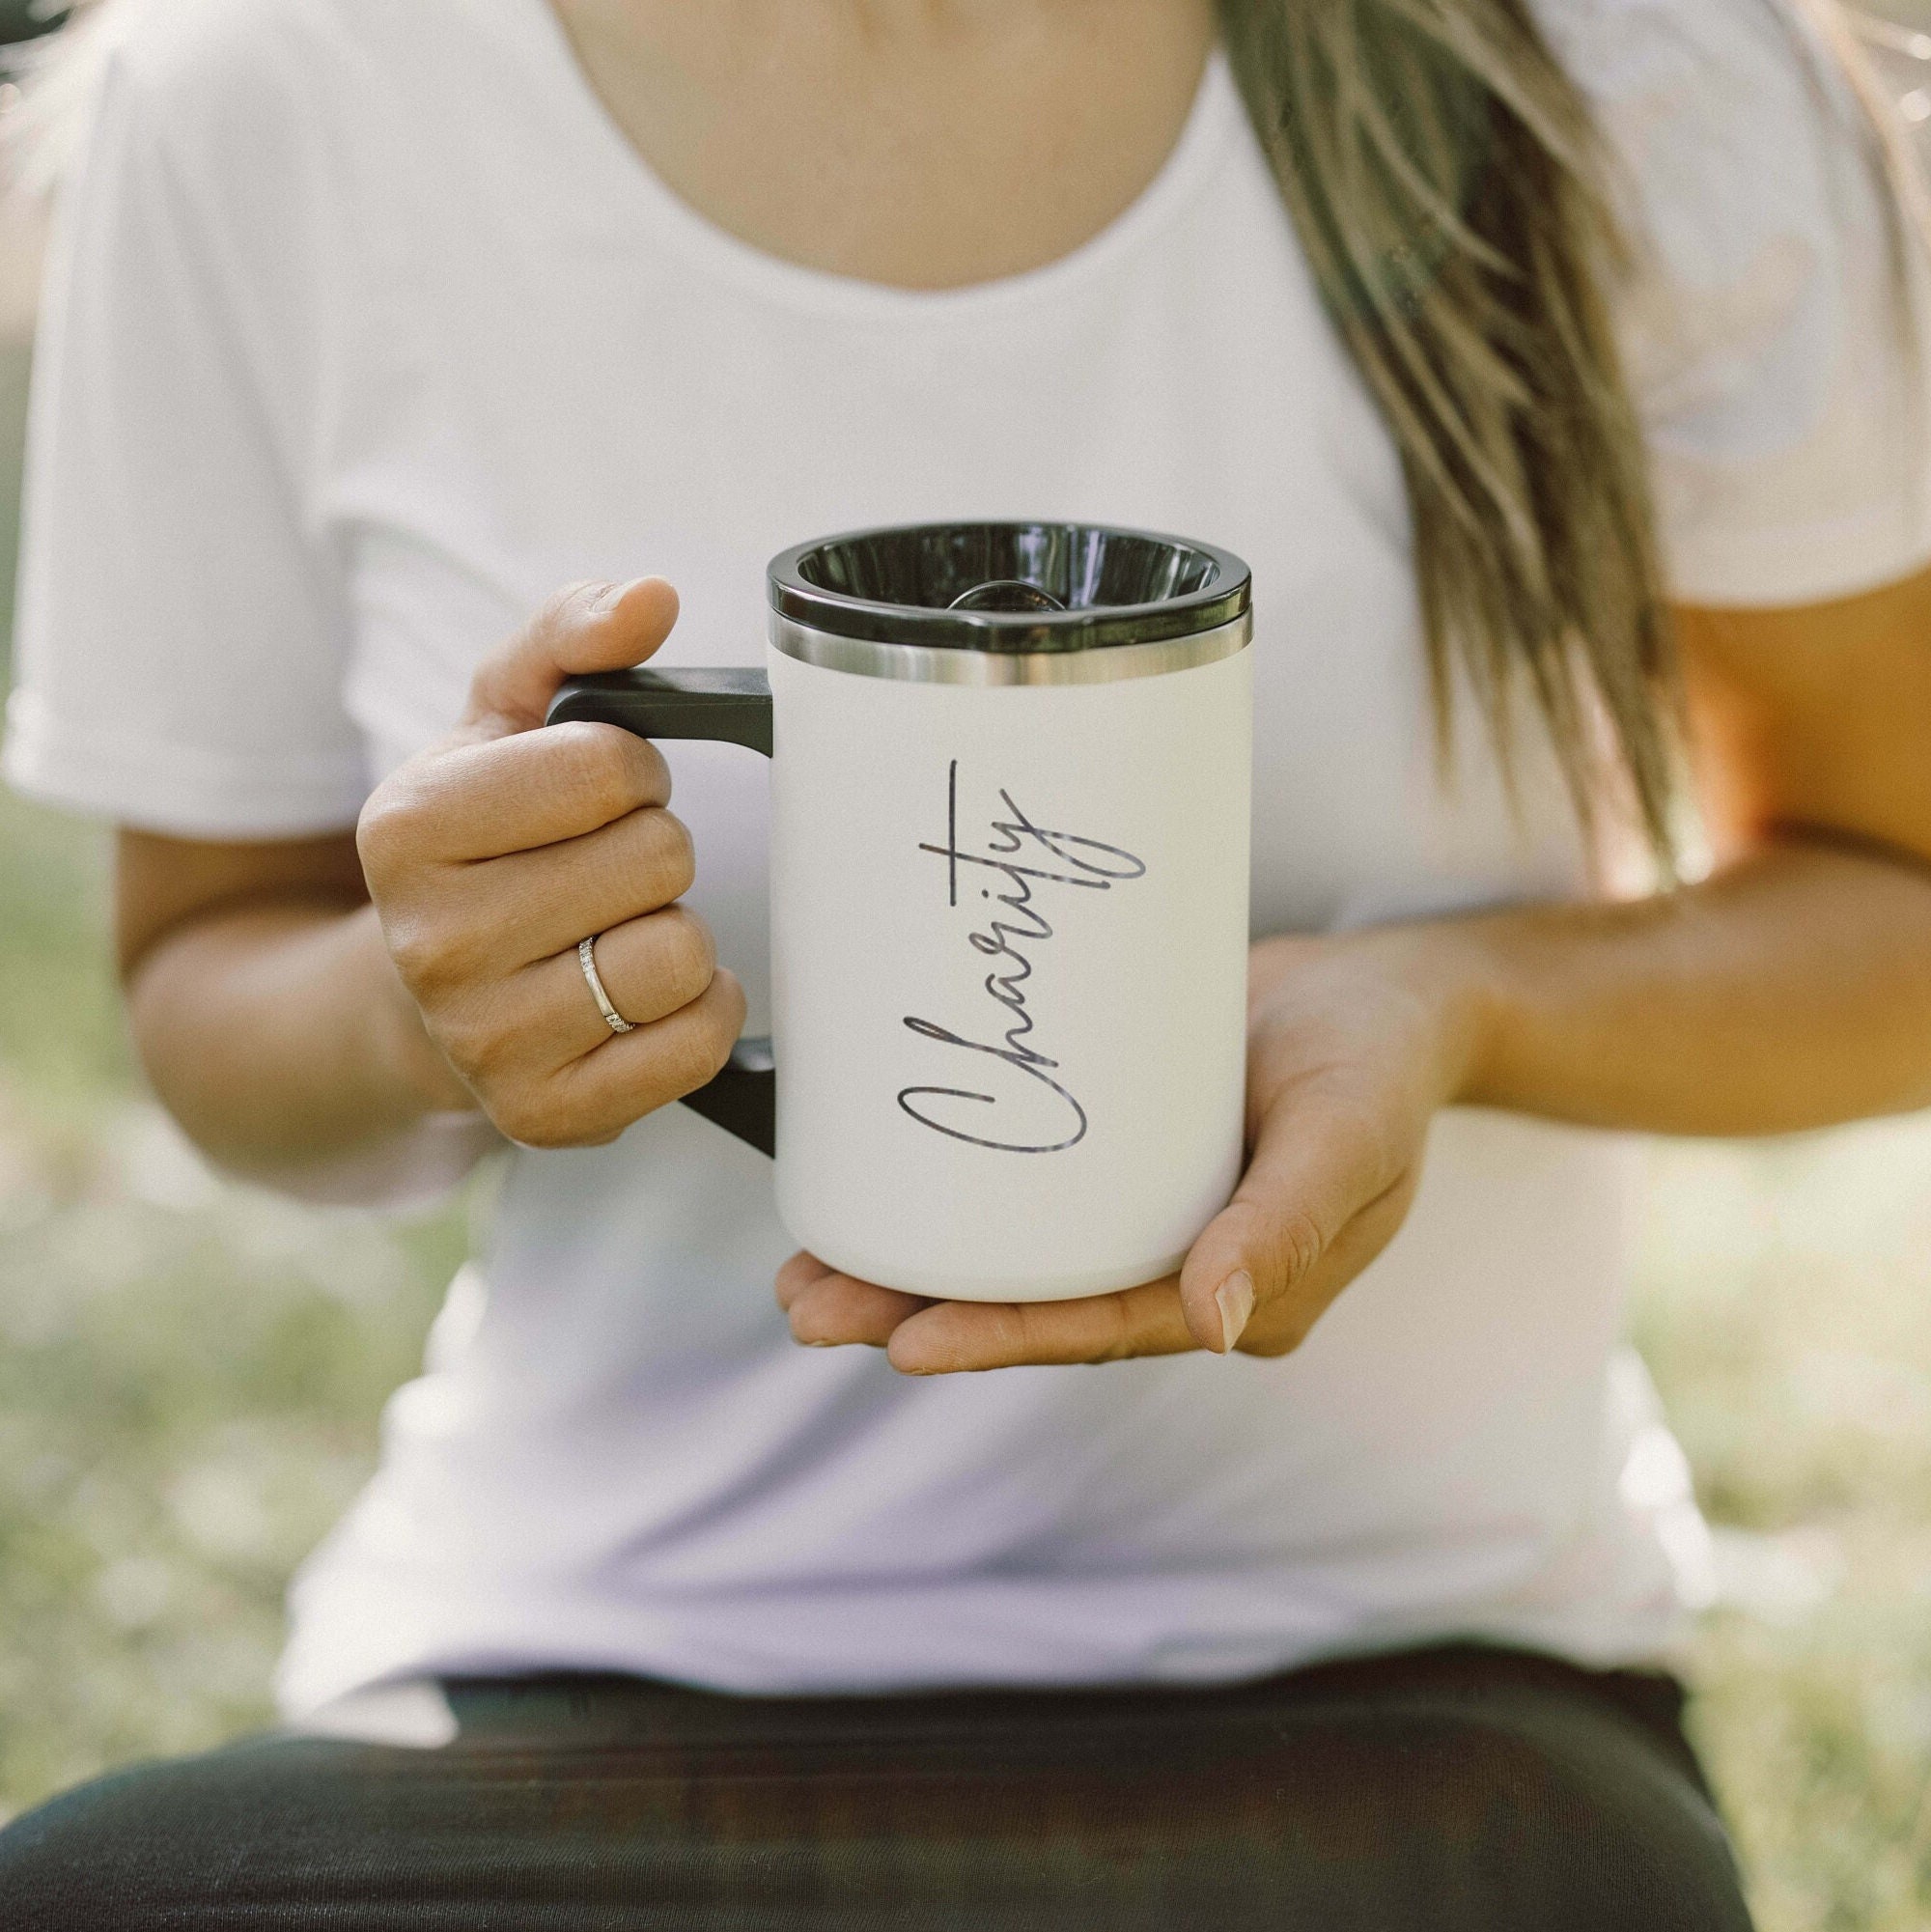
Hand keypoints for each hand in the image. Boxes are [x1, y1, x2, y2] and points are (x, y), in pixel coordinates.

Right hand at [356, 578, 745, 1146]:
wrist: (422, 1001)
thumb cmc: (480, 848)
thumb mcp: (500, 724)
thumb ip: (568, 639)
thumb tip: (649, 599)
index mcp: (408, 826)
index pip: (607, 767)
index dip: (630, 771)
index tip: (597, 792)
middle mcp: (430, 941)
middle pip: (656, 859)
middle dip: (653, 850)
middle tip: (605, 870)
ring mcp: (486, 1040)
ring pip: (678, 956)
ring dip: (675, 932)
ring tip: (617, 932)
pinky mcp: (547, 1116)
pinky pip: (695, 1044)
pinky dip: (700, 1012)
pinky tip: (645, 997)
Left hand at [776, 928, 1487, 1371]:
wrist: (1392, 991)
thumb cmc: (1383, 1060)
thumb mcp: (1349, 1132)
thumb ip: (1284, 1225)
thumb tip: (1210, 1326)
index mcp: (1243, 1295)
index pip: (1103, 1329)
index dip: (1003, 1338)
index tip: (905, 1343)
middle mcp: (1183, 1270)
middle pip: (1038, 1306)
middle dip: (920, 1314)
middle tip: (807, 1308)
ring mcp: (1148, 1215)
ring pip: (1017, 1257)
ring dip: (913, 1268)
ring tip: (807, 1271)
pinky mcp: (1122, 1157)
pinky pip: (1028, 1193)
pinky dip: (952, 1199)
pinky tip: (876, 1186)